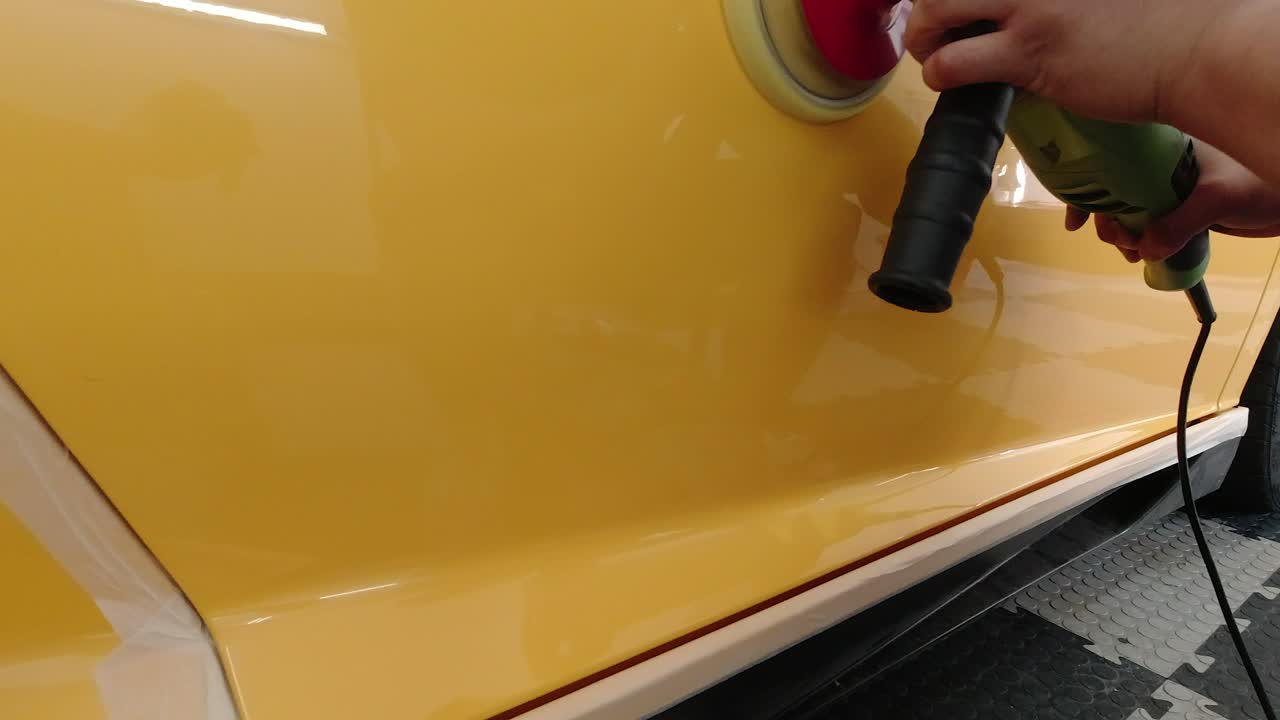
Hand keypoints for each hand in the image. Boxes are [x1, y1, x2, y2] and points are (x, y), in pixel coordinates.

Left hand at [904, 0, 1239, 123]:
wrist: (1196, 49)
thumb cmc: (1156, 21)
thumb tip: (1014, 11)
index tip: (955, 11)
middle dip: (927, 6)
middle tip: (936, 30)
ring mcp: (1030, 4)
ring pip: (935, 8)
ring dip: (925, 36)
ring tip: (937, 54)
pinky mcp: (1030, 51)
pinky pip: (954, 62)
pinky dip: (940, 74)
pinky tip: (954, 81)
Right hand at [1065, 143, 1279, 262]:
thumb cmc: (1261, 183)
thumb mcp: (1218, 199)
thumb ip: (1179, 223)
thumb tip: (1145, 249)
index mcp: (1165, 146)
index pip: (1111, 161)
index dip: (1086, 186)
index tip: (1076, 219)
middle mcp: (1161, 163)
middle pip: (1113, 189)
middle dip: (1106, 219)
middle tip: (1118, 242)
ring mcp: (1170, 186)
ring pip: (1129, 210)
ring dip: (1122, 234)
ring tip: (1133, 253)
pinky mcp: (1181, 207)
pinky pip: (1149, 223)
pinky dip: (1139, 239)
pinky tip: (1141, 254)